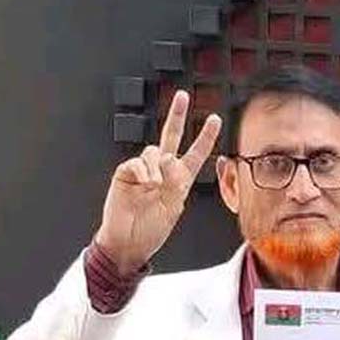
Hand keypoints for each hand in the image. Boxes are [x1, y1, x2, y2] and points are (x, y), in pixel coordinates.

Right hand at [96, 90, 221, 274]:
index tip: (214, 119)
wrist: (129, 243)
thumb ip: (175, 182)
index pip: (195, 153)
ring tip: (154, 187)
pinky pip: (137, 162)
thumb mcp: (174, 207)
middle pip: (171, 137)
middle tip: (183, 97)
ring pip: (154, 152)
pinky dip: (142, 172)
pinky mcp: (125, 173)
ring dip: (158, 168)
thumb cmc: (151, 230)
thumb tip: (169, 160)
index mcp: (178, 179)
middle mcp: (161, 170)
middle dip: (177, 115)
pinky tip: (143, 184)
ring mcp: (143, 170)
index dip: (205, 137)